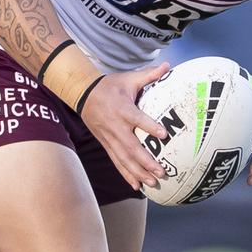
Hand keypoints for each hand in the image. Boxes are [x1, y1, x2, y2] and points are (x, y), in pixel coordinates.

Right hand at [80, 62, 170, 189]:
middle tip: (161, 171)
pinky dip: (126, 174)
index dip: (149, 127)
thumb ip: (149, 75)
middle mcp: (115, 126)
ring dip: (138, 172)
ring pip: (123, 159)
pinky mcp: (105, 144)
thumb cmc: (109, 86)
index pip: (137, 119)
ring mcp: (109, 138)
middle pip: (131, 147)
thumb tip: (169, 66)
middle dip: (146, 161)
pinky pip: (116, 161)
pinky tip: (136, 186)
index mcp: (122, 109)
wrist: (82, 94)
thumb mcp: (128, 78)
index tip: (163, 134)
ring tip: (152, 183)